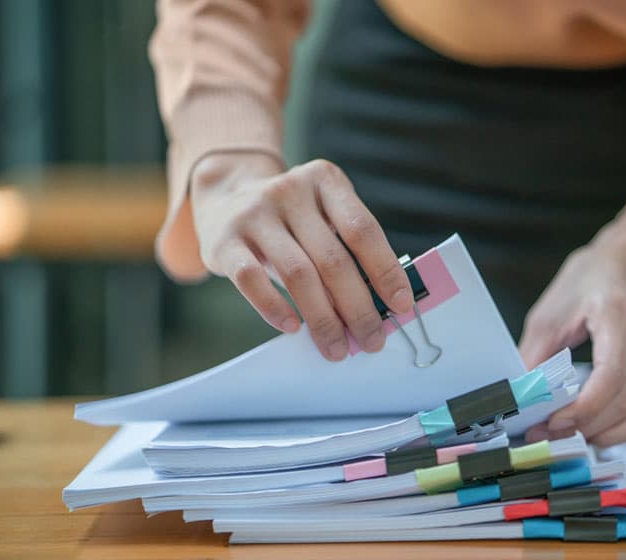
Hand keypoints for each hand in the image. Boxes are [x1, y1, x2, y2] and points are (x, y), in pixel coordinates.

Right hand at [190, 153, 412, 359]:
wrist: (223, 195)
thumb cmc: (290, 220)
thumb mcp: (321, 216)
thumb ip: (348, 250)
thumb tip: (380, 307)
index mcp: (325, 181)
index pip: (363, 230)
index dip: (386, 271)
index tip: (402, 306)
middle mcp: (290, 191)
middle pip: (333, 259)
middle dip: (358, 307)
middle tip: (372, 340)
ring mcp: (254, 214)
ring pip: (298, 274)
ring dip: (322, 318)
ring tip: (337, 348)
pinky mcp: (224, 240)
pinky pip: (252, 279)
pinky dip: (274, 308)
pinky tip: (292, 328)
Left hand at [519, 217, 625, 445]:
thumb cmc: (591, 279)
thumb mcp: (552, 310)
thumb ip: (536, 353)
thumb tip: (520, 396)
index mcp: (617, 316)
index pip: (611, 375)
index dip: (583, 408)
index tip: (552, 421)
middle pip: (624, 401)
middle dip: (584, 426)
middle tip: (546, 435)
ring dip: (607, 434)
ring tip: (570, 437)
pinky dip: (625, 430)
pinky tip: (597, 431)